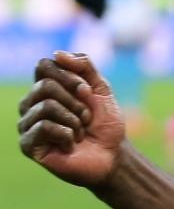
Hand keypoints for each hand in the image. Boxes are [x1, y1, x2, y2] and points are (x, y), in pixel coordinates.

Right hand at [18, 52, 125, 187]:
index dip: (70, 76)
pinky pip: (44, 127)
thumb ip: (83, 66)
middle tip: (86, 116)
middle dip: (76, 101)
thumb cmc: (104, 122)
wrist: (112, 154)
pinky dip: (67, 135)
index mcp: (45, 88)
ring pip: (46, 106)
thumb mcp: (101, 88)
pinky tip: (70, 144)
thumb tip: (56, 54)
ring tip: (79, 132)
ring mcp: (27, 124)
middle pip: (45, 85)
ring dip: (74, 119)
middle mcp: (31, 103)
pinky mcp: (27, 144)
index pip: (44, 65)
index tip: (87, 92)